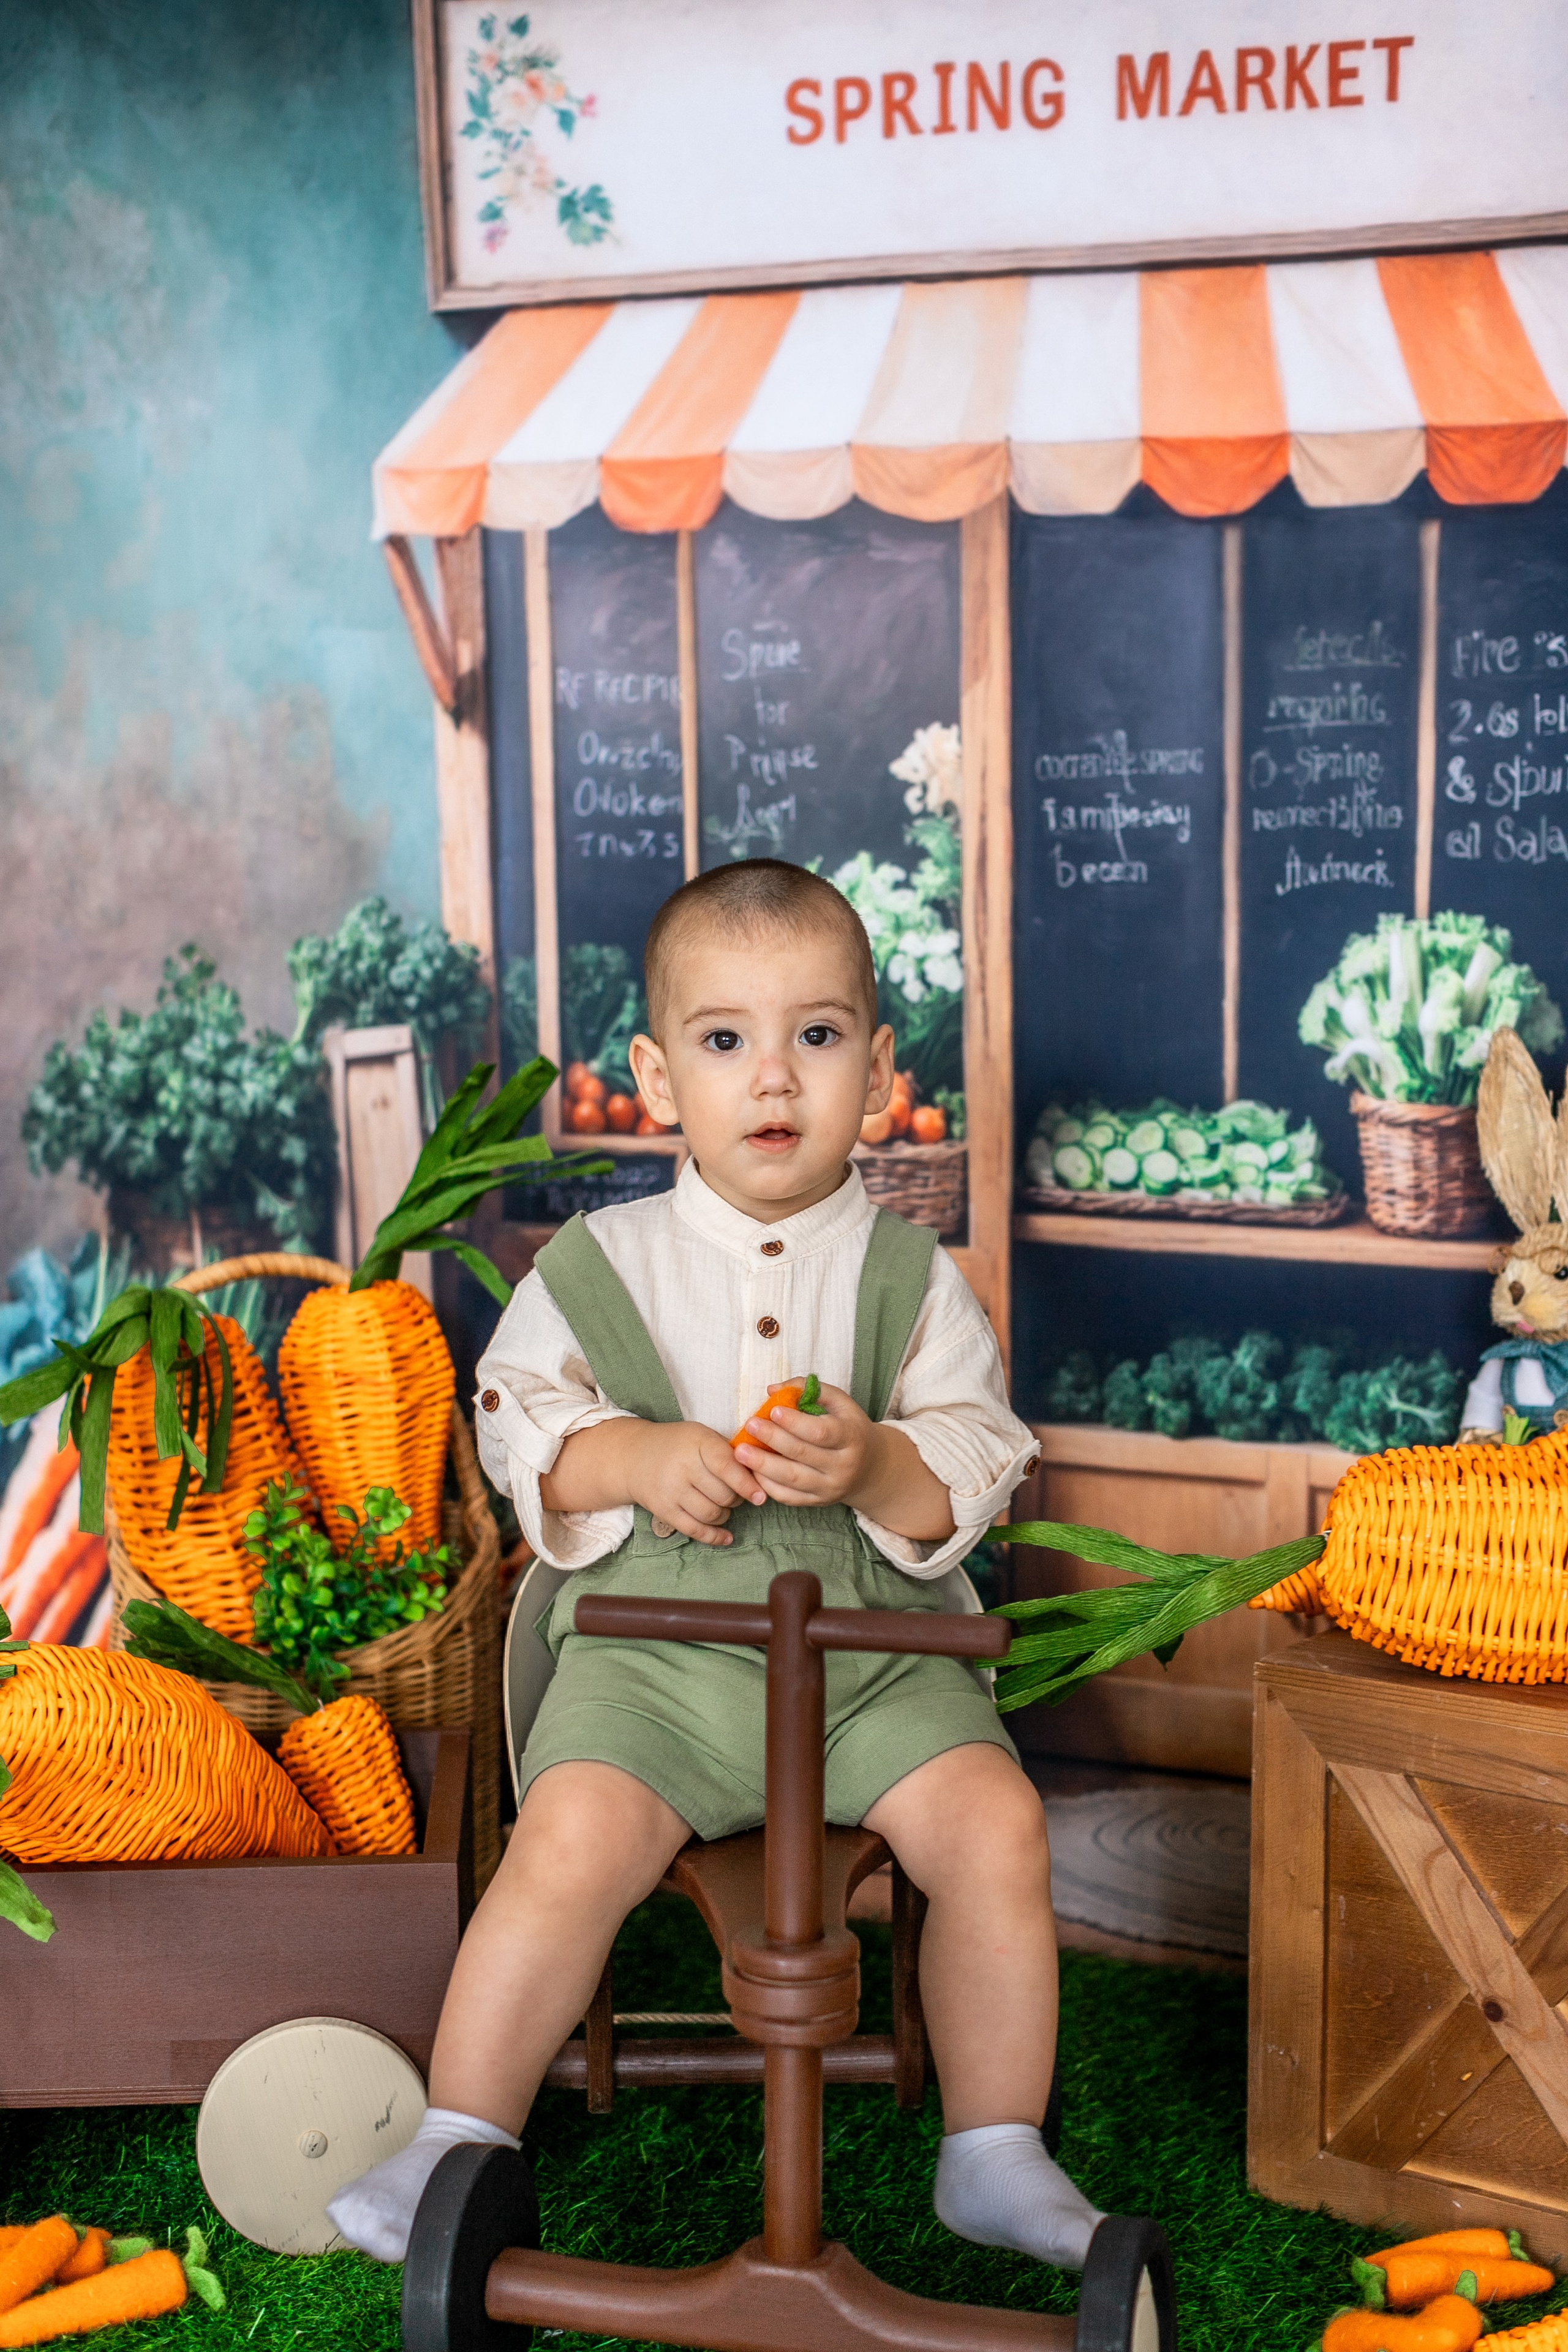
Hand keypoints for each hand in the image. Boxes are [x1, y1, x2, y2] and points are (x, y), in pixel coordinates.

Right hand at [625, 1420, 766, 1548]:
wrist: (634, 1456)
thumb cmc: (678, 1445)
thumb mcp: (701, 1436)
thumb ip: (728, 1452)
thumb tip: (761, 1477)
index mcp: (696, 1443)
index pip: (726, 1466)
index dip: (747, 1484)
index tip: (761, 1496)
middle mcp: (682, 1467)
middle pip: (723, 1494)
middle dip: (736, 1498)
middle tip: (736, 1493)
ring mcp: (670, 1490)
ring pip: (712, 1514)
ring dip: (725, 1515)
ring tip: (724, 1505)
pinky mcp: (663, 1510)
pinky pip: (694, 1530)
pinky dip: (714, 1536)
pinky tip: (727, 1537)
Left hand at [733, 1382, 878, 1509]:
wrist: (870, 1467)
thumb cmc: (848, 1426)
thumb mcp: (839, 1402)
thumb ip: (808, 1389)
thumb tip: (772, 1390)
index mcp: (851, 1437)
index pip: (821, 1432)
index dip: (795, 1422)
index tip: (772, 1410)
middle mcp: (843, 1466)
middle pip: (803, 1455)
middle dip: (772, 1439)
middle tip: (749, 1425)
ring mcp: (830, 1488)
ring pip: (792, 1479)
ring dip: (763, 1466)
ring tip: (740, 1452)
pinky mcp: (818, 1502)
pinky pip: (788, 1497)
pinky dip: (767, 1485)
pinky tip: (751, 1470)